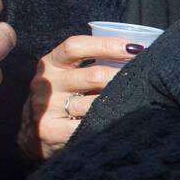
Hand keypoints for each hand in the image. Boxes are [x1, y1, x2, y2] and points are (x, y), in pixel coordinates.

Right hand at [17, 35, 140, 160]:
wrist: (33, 134)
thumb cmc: (62, 98)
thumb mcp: (67, 76)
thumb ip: (91, 64)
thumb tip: (137, 54)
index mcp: (50, 64)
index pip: (75, 46)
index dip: (107, 45)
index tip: (136, 48)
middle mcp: (46, 83)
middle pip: (93, 75)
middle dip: (123, 77)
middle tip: (146, 80)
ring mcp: (47, 108)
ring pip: (95, 103)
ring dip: (120, 102)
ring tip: (139, 101)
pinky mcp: (51, 131)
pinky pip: (88, 125)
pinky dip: (108, 122)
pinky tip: (122, 122)